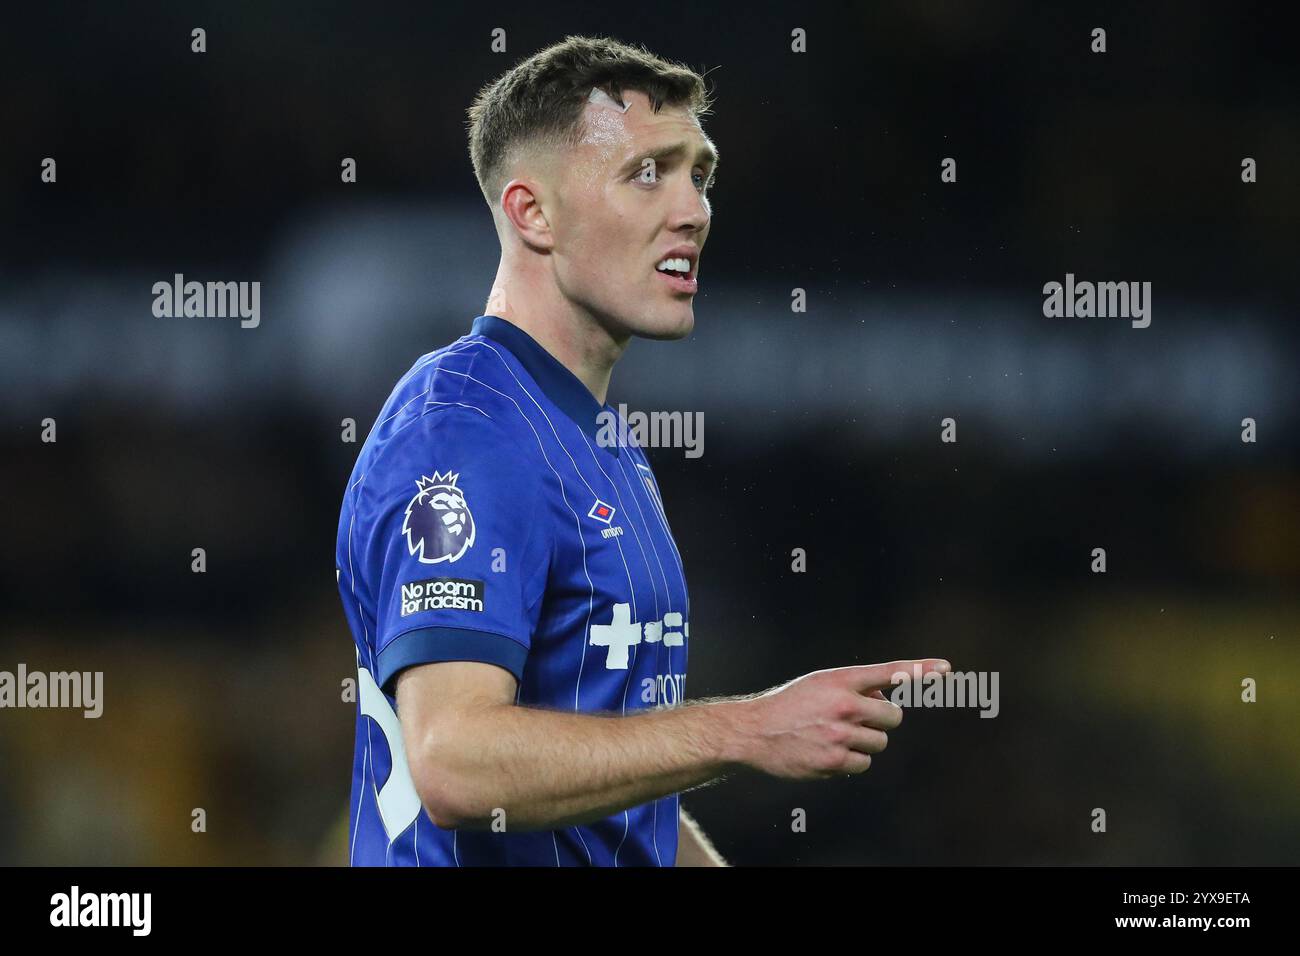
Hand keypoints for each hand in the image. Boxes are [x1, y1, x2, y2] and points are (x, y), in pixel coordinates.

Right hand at [730, 659, 949, 778]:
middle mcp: (843, 705)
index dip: (919, 669)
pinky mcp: (834, 761)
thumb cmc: (791, 705)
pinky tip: (827, 752)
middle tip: (857, 719)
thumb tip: (884, 701)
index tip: (945, 669)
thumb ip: (854, 689)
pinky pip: (863, 763)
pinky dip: (851, 761)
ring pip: (880, 743)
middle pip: (893, 717)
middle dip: (882, 720)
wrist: (754, 731)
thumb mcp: (819, 684)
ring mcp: (840, 735)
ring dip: (865, 741)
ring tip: (834, 736)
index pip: (888, 671)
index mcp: (840, 680)